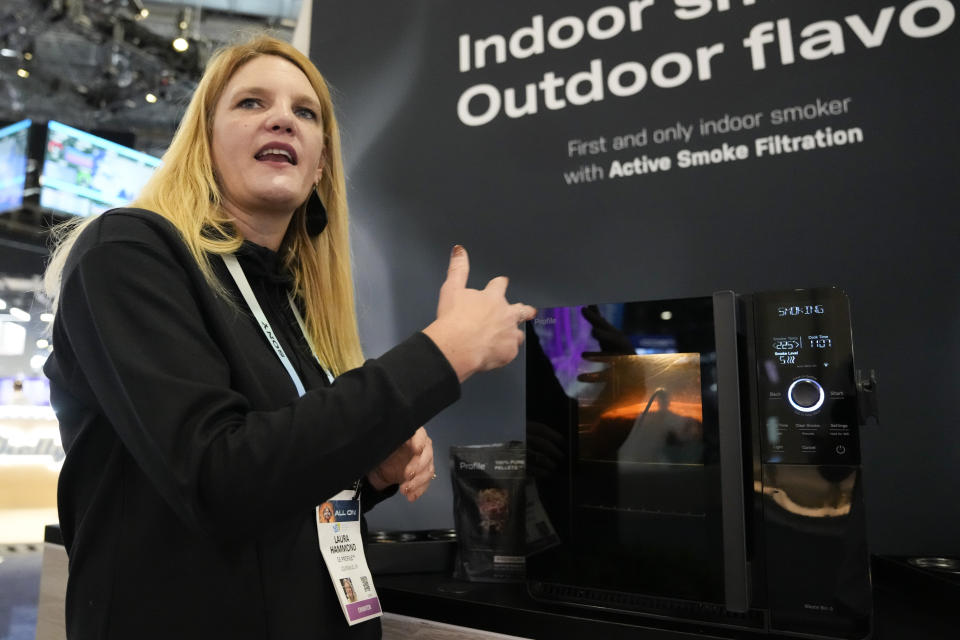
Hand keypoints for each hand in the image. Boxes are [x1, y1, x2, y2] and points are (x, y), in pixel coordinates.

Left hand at [368, 427, 434, 501]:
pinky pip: (426, 481)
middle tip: (407, 476)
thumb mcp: (380, 445)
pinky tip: (411, 496)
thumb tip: (384, 438)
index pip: (419, 434)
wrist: (379, 467)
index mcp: (411, 435)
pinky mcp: (423, 473)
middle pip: (427, 454)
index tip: (416, 450)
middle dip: (418, 467)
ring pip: (428, 470)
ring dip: (417, 482)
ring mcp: (424, 460)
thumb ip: (385, 441)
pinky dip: (419, 490)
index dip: (419, 442)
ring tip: (404, 490)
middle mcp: (421, 445)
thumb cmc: (381, 452)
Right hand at [423, 246, 536, 382]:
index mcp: (492, 297)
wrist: (457, 346)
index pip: (500, 285)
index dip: (500, 284)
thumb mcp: (451, 289)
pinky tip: (498, 354)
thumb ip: (458, 269)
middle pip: (522, 309)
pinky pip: (511, 351)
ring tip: (513, 337)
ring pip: (519, 333)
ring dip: (515, 333)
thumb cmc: (453, 319)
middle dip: (525, 310)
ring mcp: (510, 334)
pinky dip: (505, 352)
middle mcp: (506, 314)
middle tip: (528, 310)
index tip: (501, 283)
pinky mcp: (509, 352)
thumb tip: (459, 250)